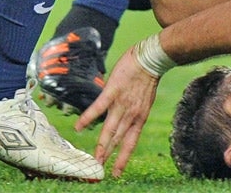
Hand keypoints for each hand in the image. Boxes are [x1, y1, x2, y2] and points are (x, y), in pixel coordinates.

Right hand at [75, 46, 158, 177]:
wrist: (151, 58)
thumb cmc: (148, 75)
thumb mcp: (145, 99)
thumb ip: (135, 109)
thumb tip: (125, 115)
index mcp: (140, 117)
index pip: (130, 143)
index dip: (122, 158)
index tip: (117, 173)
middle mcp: (131, 114)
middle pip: (117, 140)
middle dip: (108, 155)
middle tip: (100, 169)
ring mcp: (121, 103)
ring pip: (109, 129)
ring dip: (101, 145)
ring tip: (94, 159)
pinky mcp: (112, 91)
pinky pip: (98, 107)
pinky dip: (87, 118)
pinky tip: (78, 127)